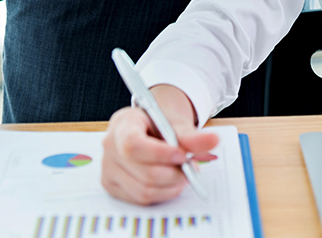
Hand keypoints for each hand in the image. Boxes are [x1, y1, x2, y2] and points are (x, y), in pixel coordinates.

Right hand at [101, 85, 219, 204]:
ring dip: (171, 186)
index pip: (133, 145)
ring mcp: (108, 168)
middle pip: (143, 172)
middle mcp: (110, 146)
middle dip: (174, 173)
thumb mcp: (176, 123)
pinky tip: (170, 181)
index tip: (182, 155)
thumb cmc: (160, 123)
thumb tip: (213, 141)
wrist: (151, 125)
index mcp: (123, 123)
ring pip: (144, 190)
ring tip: (183, 173)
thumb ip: (193, 135)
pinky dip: (162, 193)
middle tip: (191, 167)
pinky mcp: (113, 186)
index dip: (160, 154)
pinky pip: (140, 198)